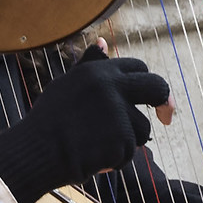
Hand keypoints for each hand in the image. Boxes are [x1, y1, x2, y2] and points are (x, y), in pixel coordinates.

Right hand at [0, 50, 170, 202]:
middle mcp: (112, 87)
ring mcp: (118, 114)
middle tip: (167, 116)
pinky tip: (92, 158)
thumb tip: (102, 42)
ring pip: (142, 129)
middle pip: (157, 88)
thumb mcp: (67, 85)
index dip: (145, 82)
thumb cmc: (48, 120)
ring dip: (127, 142)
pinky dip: (114, 160)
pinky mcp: (120, 140)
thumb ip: (90, 66)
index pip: (138, 68)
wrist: (35, 151)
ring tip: (99, 145)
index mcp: (99, 71)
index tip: (150, 96)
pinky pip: (128, 153)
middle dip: (165, 102)